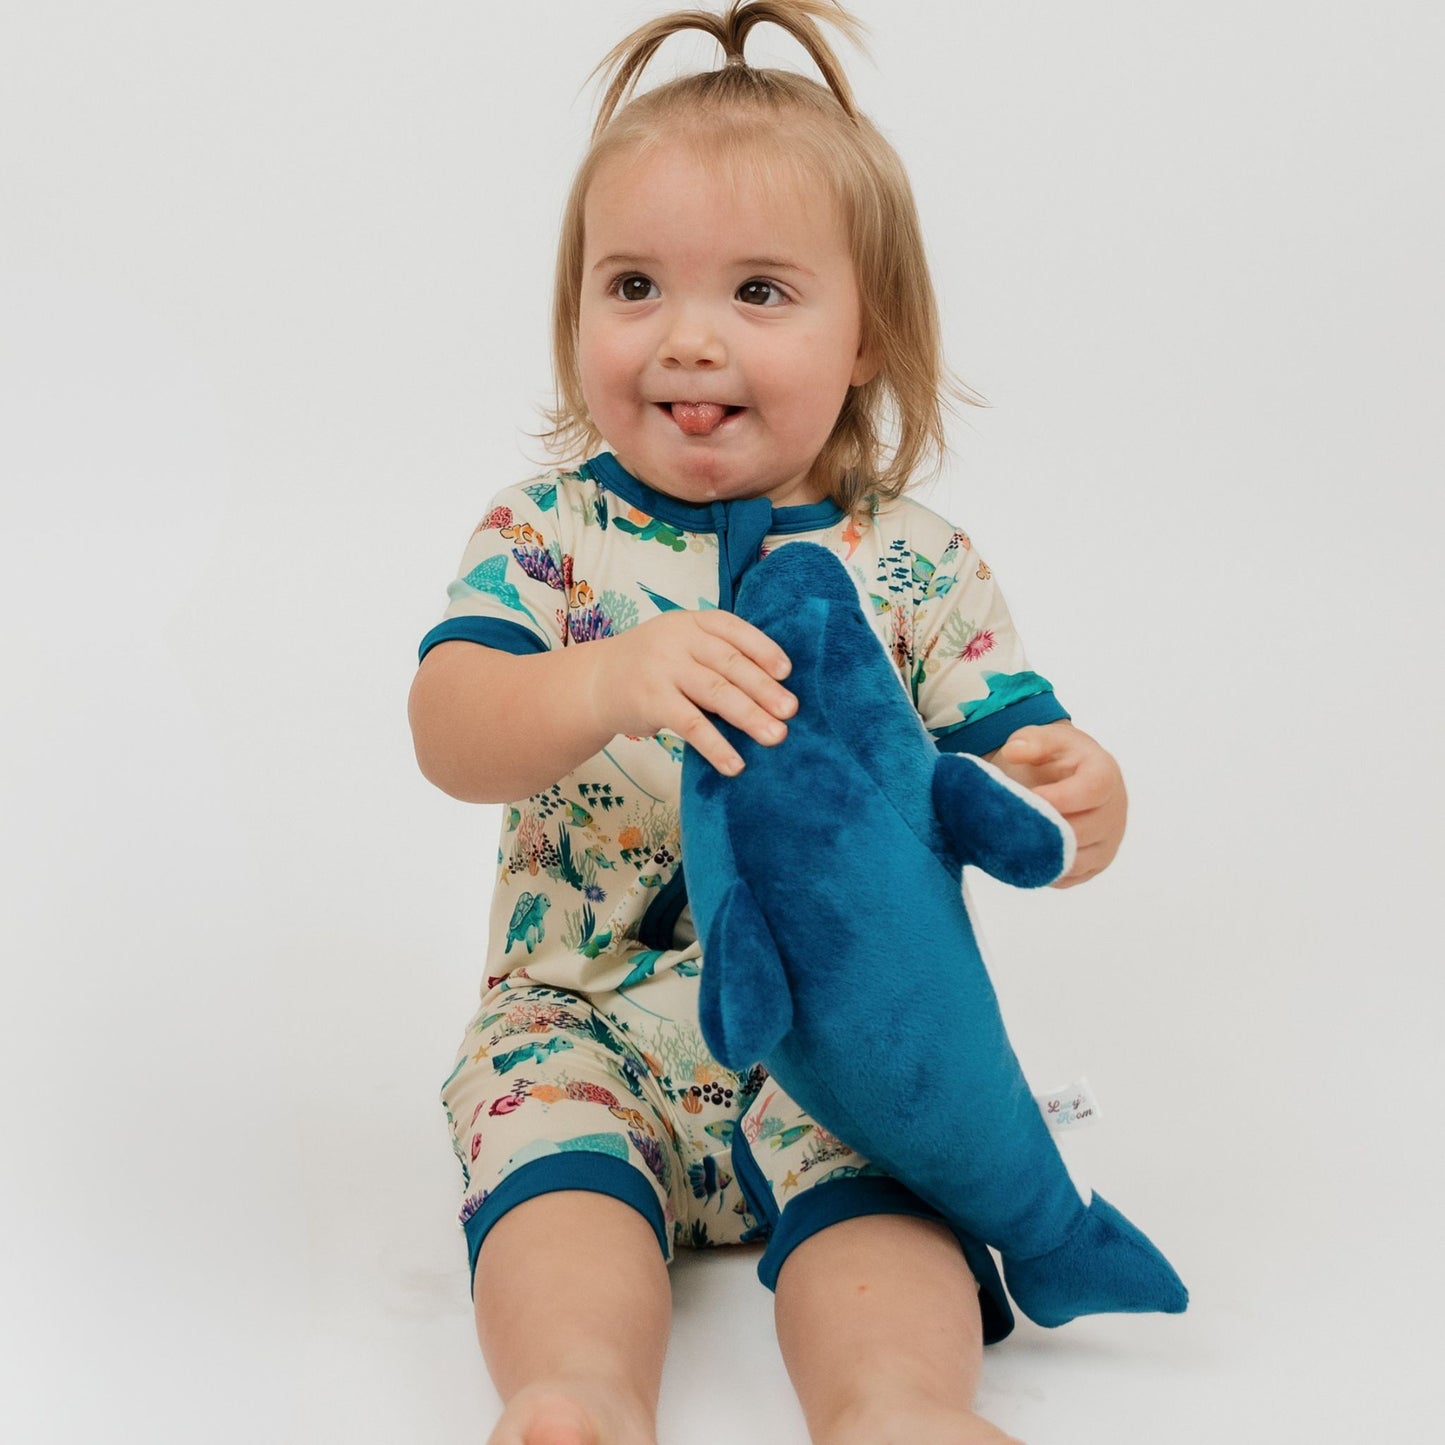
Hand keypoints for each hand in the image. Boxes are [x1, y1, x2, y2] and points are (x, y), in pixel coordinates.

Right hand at [586, 611, 796, 775]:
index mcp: (691, 622)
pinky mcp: (651, 701)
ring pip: (715, 693)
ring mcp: (663, 669)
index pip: (734, 630)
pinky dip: (716, 746)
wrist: (596, 682)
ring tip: (776, 737)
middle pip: (729, 664)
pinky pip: (691, 725)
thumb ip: (715, 655)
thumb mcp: (680, 645)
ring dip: (750, 717)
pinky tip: (735, 764)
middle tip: (791, 711)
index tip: (787, 673)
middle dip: (764, 689)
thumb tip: (773, 688)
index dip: (763, 650)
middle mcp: (678, 640)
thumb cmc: (652, 666)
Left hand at [988, 722, 1126, 887]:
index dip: (1060, 797)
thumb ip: (1030, 740)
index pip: (1093, 790)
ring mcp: (1109, 841)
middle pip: (1083, 830)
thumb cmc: (1051, 756)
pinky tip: (1024, 856)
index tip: (1030, 797)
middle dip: (1046, 830)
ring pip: (1076, 859)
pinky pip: (1070, 877)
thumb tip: (1015, 752)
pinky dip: (1046, 871)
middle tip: (1010, 827)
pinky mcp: (1096, 864)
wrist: (1063, 777)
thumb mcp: (1041, 737)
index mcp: (1105, 773)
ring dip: (1043, 853)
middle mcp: (1115, 810)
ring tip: (1012, 842)